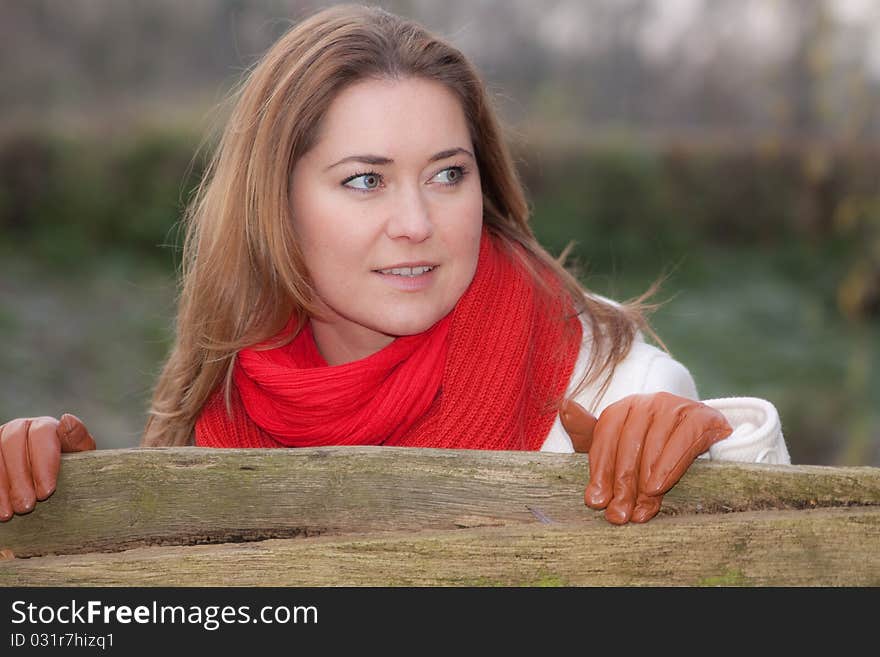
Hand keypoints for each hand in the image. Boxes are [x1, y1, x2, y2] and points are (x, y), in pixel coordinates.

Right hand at [0, 414, 94, 520]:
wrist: (51, 484)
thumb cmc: (71, 468)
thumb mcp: (80, 456)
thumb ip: (78, 439)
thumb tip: (67, 419)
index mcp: (45, 426)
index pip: (41, 432)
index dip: (44, 462)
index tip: (47, 491)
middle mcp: (20, 428)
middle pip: (13, 442)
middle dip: (20, 476)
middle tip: (28, 505)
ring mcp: (0, 440)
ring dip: (3, 486)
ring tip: (12, 512)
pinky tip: (1, 509)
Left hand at [560, 392, 732, 524]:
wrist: (703, 436)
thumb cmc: (653, 445)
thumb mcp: (618, 443)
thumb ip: (589, 434)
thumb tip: (564, 406)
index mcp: (623, 408)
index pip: (605, 435)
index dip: (599, 470)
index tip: (595, 500)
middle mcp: (647, 402)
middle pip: (628, 443)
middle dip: (621, 483)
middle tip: (618, 514)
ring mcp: (676, 406)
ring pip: (653, 444)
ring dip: (644, 480)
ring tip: (639, 508)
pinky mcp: (702, 416)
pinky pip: (682, 440)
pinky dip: (669, 465)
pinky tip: (659, 486)